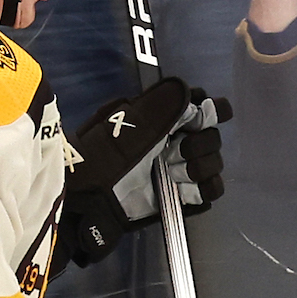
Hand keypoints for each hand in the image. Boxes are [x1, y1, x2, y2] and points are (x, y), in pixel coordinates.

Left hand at [56, 79, 230, 268]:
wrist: (82, 209)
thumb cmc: (92, 165)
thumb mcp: (119, 133)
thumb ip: (154, 112)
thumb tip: (184, 88)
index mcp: (157, 119)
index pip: (198, 104)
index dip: (207, 108)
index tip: (203, 115)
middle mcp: (171, 141)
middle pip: (211, 133)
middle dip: (202, 141)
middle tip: (178, 151)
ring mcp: (177, 169)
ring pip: (213, 160)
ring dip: (201, 165)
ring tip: (175, 172)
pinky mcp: (181, 197)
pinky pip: (210, 190)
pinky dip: (205, 188)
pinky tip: (184, 188)